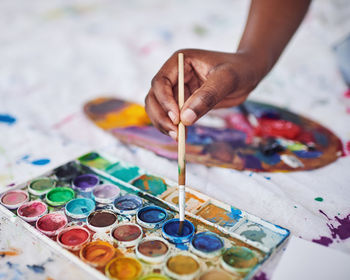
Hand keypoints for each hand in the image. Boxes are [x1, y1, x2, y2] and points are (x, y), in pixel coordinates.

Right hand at [145, 49, 265, 139]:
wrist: (248, 73)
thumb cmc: (239, 69)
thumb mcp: (227, 79)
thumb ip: (206, 97)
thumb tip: (185, 119)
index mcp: (180, 61)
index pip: (161, 81)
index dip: (164, 101)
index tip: (176, 118)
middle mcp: (174, 75)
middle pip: (154, 97)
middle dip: (161, 116)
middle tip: (175, 133)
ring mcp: (178, 89)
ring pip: (158, 108)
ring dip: (163, 123)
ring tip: (178, 137)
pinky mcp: (184, 102)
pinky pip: (172, 116)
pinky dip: (173, 127)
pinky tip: (182, 136)